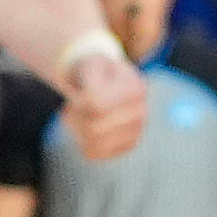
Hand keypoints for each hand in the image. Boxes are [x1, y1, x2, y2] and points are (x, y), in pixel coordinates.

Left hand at [56, 36, 150, 162]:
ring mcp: (137, 131)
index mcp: (136, 88)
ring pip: (93, 142)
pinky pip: (95, 154)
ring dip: (77, 129)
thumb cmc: (94, 73)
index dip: (78, 101)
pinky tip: (86, 129)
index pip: (96, 104)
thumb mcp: (91, 63)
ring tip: (79, 116)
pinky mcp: (127, 146)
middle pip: (93, 127)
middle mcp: (142, 112)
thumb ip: (90, 75)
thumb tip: (91, 98)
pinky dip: (82, 142)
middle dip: (75, 116)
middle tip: (74, 105)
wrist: (106, 83)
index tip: (76, 94)